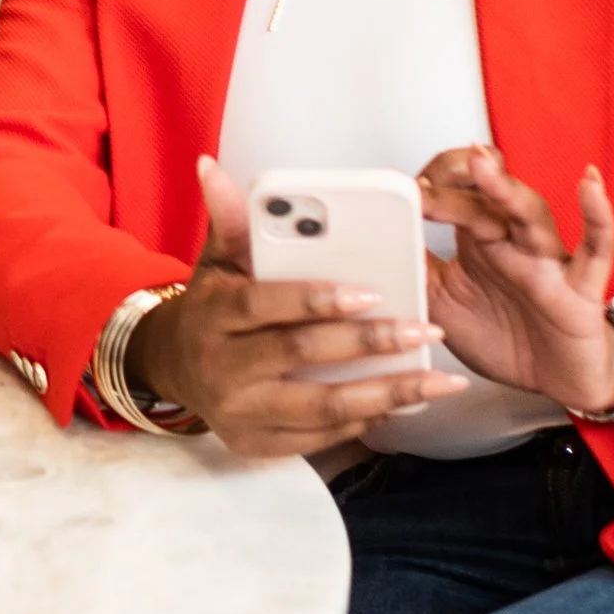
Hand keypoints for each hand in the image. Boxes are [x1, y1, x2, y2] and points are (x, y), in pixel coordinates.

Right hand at [127, 155, 465, 459]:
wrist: (174, 368)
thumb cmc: (210, 308)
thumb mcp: (216, 262)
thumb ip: (228, 219)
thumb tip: (211, 166)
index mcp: (212, 316)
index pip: (265, 306)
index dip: (317, 299)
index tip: (372, 292)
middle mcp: (221, 368)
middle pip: (302, 355)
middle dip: (370, 343)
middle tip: (424, 330)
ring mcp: (239, 413)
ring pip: (323, 406)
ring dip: (387, 394)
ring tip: (439, 381)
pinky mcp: (257, 446)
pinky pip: (322, 436)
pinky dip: (366, 420)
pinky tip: (402, 402)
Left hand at [416, 147, 613, 412]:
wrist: (559, 382)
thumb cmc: (506, 337)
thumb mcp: (442, 304)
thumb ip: (412, 271)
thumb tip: (368, 244)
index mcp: (477, 242)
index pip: (453, 194)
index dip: (430, 186)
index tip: (401, 191)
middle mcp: (511, 242)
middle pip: (483, 199)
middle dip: (455, 184)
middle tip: (426, 180)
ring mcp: (547, 259)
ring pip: (528, 213)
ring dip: (504, 189)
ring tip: (483, 162)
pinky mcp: (582, 287)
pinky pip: (596, 247)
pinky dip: (597, 216)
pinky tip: (589, 184)